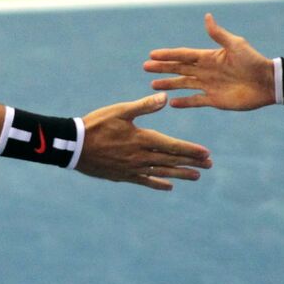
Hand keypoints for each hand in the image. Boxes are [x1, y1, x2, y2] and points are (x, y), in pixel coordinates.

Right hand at [76, 93, 212, 190]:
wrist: (73, 146)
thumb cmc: (96, 124)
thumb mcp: (120, 111)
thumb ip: (144, 106)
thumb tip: (165, 98)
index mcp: (142, 138)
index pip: (172, 146)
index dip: (191, 150)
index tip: (206, 153)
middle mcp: (141, 156)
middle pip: (171, 161)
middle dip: (191, 162)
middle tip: (209, 165)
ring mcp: (132, 168)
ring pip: (162, 172)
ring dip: (180, 174)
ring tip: (196, 176)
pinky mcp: (123, 175)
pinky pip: (145, 181)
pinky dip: (158, 183)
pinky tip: (169, 186)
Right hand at [143, 14, 274, 109]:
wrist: (267, 83)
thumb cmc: (253, 62)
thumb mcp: (236, 45)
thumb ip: (218, 34)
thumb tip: (206, 16)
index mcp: (209, 57)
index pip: (183, 55)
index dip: (168, 55)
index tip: (152, 54)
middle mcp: (206, 71)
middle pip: (179, 69)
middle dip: (162, 68)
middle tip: (145, 67)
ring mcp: (209, 86)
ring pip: (183, 84)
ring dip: (169, 84)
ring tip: (153, 85)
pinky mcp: (215, 100)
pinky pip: (195, 101)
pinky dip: (184, 103)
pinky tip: (171, 103)